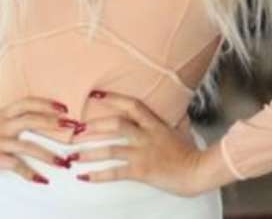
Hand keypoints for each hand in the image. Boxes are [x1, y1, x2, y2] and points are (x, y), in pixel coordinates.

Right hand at [0, 94, 73, 183]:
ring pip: (29, 146)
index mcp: (3, 113)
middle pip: (33, 120)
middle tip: (73, 129)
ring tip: (64, 162)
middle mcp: (4, 125)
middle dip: (55, 124)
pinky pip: (16, 166)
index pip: (28, 103)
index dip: (47, 104)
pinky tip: (42, 180)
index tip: (63, 108)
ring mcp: (0, 142)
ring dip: (49, 154)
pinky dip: (30, 174)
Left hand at [69, 90, 201, 196]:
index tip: (96, 95)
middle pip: (116, 125)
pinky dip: (98, 175)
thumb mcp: (183, 130)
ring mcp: (143, 153)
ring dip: (90, 152)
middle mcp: (146, 136)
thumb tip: (178, 112)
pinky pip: (115, 172)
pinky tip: (84, 177)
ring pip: (111, 150)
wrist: (197, 171)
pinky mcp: (141, 171)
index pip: (132, 105)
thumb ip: (175, 121)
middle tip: (76, 130)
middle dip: (94, 127)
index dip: (113, 98)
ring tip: (73, 155)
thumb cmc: (191, 152)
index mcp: (155, 124)